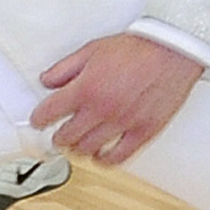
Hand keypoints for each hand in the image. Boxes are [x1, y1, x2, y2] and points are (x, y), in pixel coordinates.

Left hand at [30, 32, 205, 165]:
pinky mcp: (143, 132)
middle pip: (66, 137)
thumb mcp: (91, 50)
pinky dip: (105, 160)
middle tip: (58, 134)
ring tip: (78, 143)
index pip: (49, 113)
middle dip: (58, 136)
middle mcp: (101, 109)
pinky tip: (101, 155)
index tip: (38, 121)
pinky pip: (118, 157)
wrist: (171, 50)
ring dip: (78, 148)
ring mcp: (122, 123)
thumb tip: (46, 81)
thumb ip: (64, 68)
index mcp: (85, 88)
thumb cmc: (135, 49)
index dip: (39, 119)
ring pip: (88, 149)